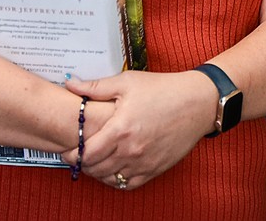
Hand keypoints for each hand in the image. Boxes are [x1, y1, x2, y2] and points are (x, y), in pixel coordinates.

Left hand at [59, 70, 216, 189]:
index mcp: (120, 128)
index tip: (67, 149)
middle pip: (95, 168)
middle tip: (77, 155)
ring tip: (93, 161)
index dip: (72, 153)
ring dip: (97, 172)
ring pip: (110, 178)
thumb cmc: (163, 89)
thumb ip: (95, 86)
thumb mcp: (127, 82)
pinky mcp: (156, 169)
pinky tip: (113, 169)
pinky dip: (116, 180)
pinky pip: (129, 184)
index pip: (86, 152)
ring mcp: (144, 162)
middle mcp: (131, 150)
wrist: (198, 102)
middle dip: (82, 163)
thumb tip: (69, 84)